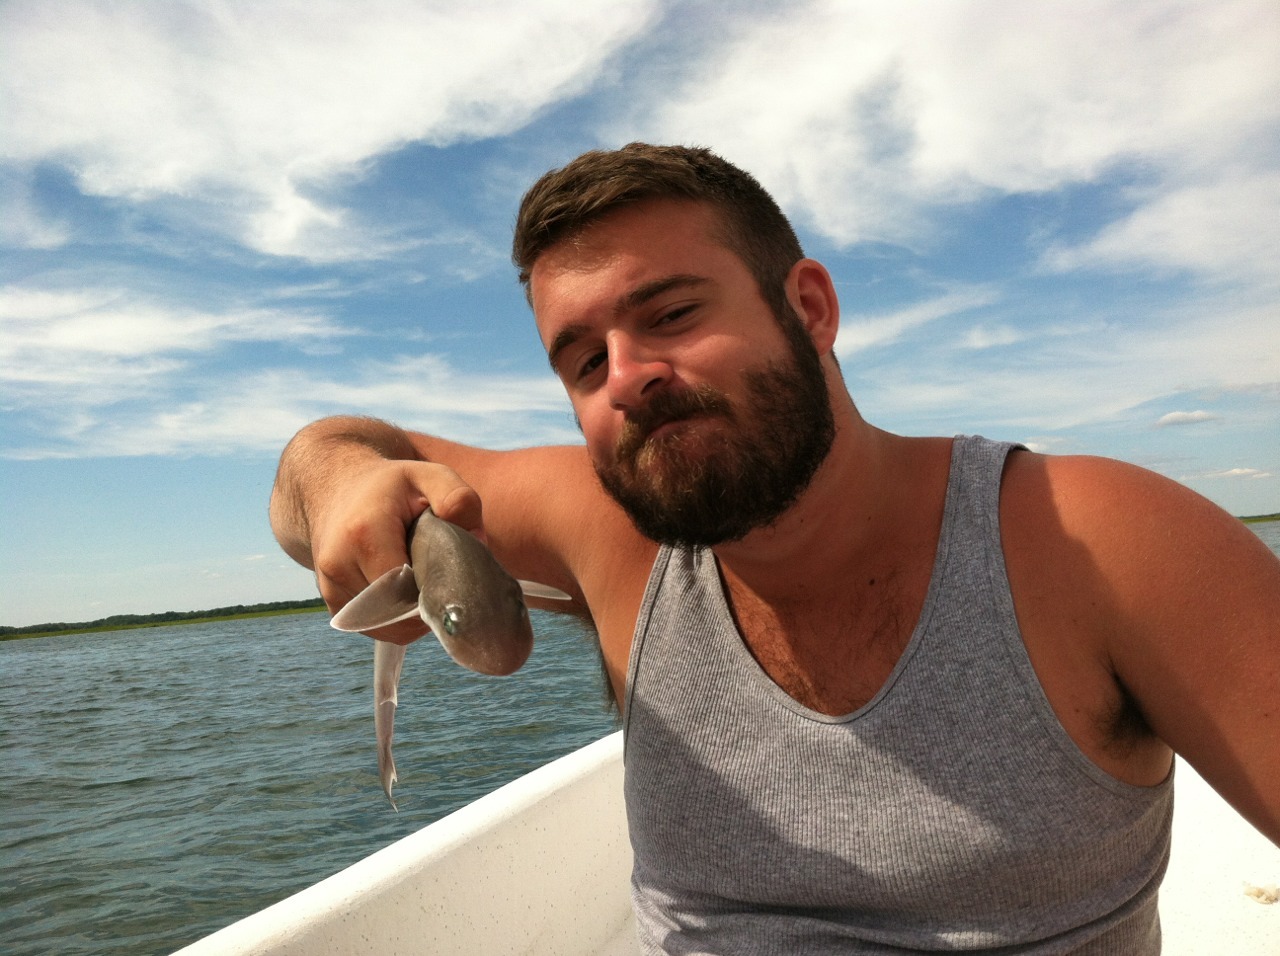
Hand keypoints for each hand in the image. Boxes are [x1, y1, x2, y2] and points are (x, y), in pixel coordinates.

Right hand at [309, 458, 482, 644]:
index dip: (436, 590)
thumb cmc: (389, 486)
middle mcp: (339, 564)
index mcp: (365, 533)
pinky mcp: (332, 601)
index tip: (451, 574)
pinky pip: (372, 626)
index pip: (408, 589)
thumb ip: (458, 498)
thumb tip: (475, 539)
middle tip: (441, 579)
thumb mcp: (428, 475)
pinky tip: (404, 590)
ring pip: (385, 625)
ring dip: (411, 614)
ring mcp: (331, 586)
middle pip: (397, 611)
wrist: (335, 488)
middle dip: (427, 604)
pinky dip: (395, 618)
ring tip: (420, 580)